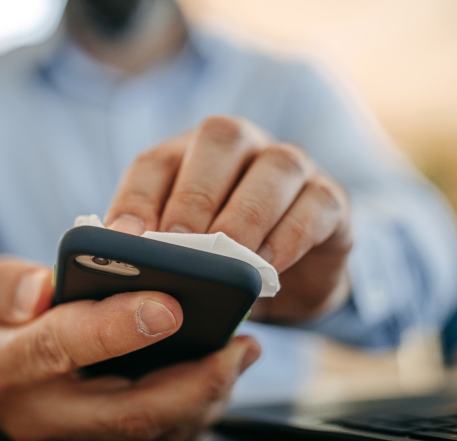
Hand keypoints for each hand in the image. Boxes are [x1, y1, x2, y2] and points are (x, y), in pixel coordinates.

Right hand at [0, 257, 259, 440]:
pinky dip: (199, 407)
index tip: (170, 305)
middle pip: (129, 413)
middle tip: (239, 343)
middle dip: (194, 381)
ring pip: (156, 433)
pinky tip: (222, 372)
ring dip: (207, 396)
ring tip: (241, 351)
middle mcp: (44, 417)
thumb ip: (10, 285)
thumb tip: (45, 288)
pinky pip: (162, 438)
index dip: (116, 328)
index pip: (62, 346)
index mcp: (7, 366)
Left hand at [105, 116, 352, 323]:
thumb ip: (161, 257)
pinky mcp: (331, 198)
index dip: (138, 197)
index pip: (158, 161)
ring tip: (229, 259)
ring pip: (277, 165)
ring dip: (247, 213)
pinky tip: (269, 266)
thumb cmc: (226, 267)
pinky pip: (317, 203)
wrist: (294, 284)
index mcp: (192, 156)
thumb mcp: (188, 262)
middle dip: (195, 194)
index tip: (125, 238)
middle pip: (221, 139)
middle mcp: (244, 147)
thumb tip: (129, 271)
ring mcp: (292, 167)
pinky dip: (292, 234)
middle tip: (178, 243)